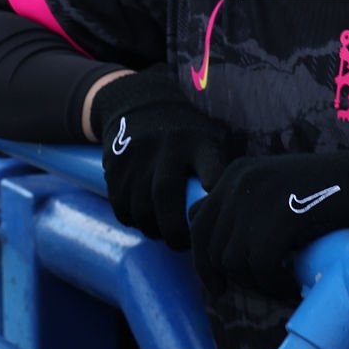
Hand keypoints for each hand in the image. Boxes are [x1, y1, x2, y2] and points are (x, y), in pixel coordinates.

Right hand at [88, 67, 235, 249]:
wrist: (137, 103)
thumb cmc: (183, 135)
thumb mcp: (204, 140)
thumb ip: (215, 171)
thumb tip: (232, 216)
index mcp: (196, 142)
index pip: (209, 164)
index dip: (214, 182)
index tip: (214, 201)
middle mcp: (165, 147)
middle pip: (165, 194)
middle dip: (174, 230)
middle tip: (182, 244)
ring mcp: (137, 155)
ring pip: (140, 207)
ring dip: (153, 229)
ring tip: (163, 232)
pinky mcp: (115, 165)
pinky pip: (122, 207)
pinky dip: (133, 221)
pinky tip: (144, 219)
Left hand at [190, 150, 348, 298]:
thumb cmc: (328, 192)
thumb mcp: (275, 188)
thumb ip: (244, 205)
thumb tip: (211, 239)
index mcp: (236, 173)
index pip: (197, 222)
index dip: (205, 258)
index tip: (221, 281)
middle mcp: (240, 182)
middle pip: (209, 245)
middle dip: (229, 275)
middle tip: (257, 288)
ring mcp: (259, 199)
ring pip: (234, 261)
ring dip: (257, 283)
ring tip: (282, 284)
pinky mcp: (280, 219)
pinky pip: (261, 268)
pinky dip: (274, 286)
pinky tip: (292, 287)